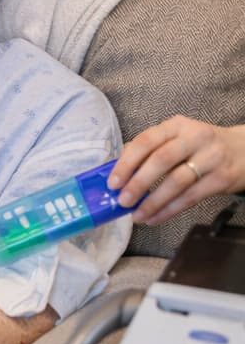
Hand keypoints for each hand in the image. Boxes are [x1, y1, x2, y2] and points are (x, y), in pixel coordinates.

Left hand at [108, 117, 244, 224]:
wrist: (244, 150)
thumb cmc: (199, 146)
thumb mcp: (176, 137)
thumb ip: (149, 148)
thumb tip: (117, 169)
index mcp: (176, 126)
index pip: (146, 141)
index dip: (127, 162)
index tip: (112, 182)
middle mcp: (194, 138)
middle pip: (161, 160)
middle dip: (138, 183)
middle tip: (122, 201)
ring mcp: (211, 158)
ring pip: (177, 182)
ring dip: (153, 202)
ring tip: (137, 215)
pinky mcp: (222, 178)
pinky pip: (191, 197)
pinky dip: (170, 210)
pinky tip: (155, 218)